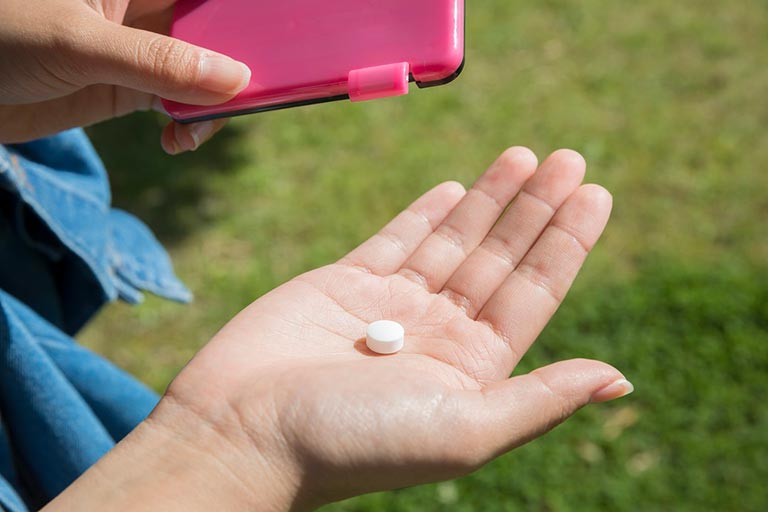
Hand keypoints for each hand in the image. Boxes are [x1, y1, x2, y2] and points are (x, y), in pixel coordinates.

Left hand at [0, 0, 250, 152]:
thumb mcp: (79, 44)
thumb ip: (157, 62)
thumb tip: (235, 81)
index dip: (241, 17)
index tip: (278, 44)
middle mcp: (142, 9)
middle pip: (214, 32)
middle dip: (237, 65)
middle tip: (250, 99)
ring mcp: (138, 50)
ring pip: (201, 73)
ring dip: (212, 106)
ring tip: (195, 131)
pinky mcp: (127, 88)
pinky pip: (177, 104)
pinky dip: (188, 126)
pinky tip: (177, 142)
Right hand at [45, 148, 632, 510]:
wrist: (243, 433)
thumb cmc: (354, 442)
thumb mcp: (465, 429)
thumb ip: (541, 400)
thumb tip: (618, 379)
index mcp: (472, 369)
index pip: (532, 293)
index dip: (566, 243)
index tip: (595, 194)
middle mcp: (437, 334)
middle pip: (499, 258)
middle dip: (535, 209)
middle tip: (571, 158)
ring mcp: (391, 305)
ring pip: (453, 240)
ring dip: (489, 199)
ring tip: (525, 156)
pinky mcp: (345, 282)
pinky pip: (397, 239)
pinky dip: (426, 213)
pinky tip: (457, 188)